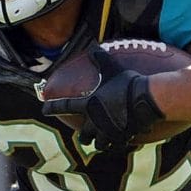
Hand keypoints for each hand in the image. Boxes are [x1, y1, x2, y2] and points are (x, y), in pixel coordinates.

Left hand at [43, 49, 163, 149]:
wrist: (146, 98)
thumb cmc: (128, 83)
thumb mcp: (112, 68)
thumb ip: (100, 59)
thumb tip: (92, 46)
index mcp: (89, 105)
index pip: (65, 106)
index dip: (53, 107)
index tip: (44, 110)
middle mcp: (95, 122)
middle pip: (83, 137)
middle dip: (84, 137)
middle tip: (86, 136)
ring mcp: (108, 132)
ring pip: (99, 145)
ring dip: (100, 143)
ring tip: (104, 141)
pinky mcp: (122, 137)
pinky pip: (117, 145)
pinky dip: (118, 143)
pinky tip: (121, 140)